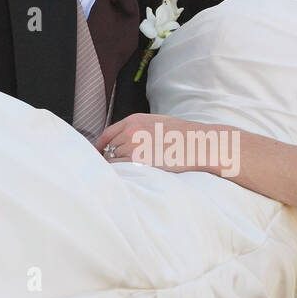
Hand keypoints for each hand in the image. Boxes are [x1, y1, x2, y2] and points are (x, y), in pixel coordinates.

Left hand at [96, 113, 225, 173]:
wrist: (197, 143)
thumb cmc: (182, 135)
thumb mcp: (157, 122)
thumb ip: (138, 128)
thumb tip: (126, 140)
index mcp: (134, 120)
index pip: (107, 134)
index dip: (100, 146)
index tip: (98, 155)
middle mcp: (130, 132)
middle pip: (108, 148)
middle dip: (109, 158)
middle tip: (114, 168)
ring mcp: (133, 147)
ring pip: (112, 160)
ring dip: (116, 167)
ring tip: (125, 173)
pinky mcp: (139, 162)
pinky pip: (121, 169)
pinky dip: (121, 174)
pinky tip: (129, 176)